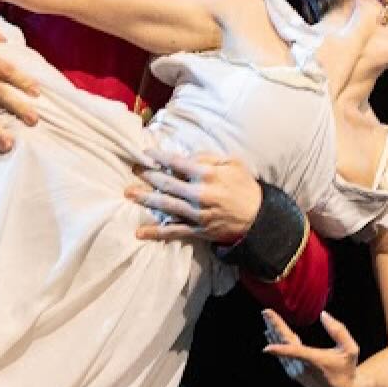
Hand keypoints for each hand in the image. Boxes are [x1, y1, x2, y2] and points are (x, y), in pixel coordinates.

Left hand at [126, 151, 262, 243]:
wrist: (258, 218)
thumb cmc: (245, 187)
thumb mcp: (233, 163)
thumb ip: (209, 157)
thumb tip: (187, 156)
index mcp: (208, 175)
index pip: (177, 163)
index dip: (159, 157)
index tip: (145, 153)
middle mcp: (199, 194)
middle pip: (167, 183)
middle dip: (147, 176)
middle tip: (131, 169)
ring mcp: (197, 214)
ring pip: (166, 206)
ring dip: (145, 199)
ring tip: (129, 193)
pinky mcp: (197, 230)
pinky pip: (173, 231)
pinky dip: (156, 233)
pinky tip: (140, 233)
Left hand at [261, 309, 363, 386]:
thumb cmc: (347, 369)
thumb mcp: (350, 349)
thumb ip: (338, 331)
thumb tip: (323, 314)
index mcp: (314, 360)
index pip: (295, 353)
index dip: (280, 350)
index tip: (266, 347)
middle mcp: (302, 367)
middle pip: (284, 345)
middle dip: (274, 327)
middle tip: (265, 313)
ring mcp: (297, 371)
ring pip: (281, 351)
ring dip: (274, 334)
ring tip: (267, 320)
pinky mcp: (295, 374)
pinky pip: (283, 356)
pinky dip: (278, 345)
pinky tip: (272, 335)